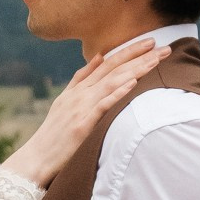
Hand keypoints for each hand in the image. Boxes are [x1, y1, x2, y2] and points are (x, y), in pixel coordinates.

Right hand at [2, 36, 169, 184]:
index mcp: (79, 87)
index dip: (129, 50)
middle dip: (139, 55)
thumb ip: (82, 78)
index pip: (108, 63)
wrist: (37, 157)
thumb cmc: (54, 132)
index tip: (150, 42)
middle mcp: (81, 93)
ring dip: (136, 69)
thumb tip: (99, 57)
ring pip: (112, 82)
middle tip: (162, 46)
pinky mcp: (83, 124)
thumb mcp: (66, 99)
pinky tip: (132, 83)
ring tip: (155, 59)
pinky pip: (103, 105)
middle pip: (114, 68)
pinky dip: (117, 93)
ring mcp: (81, 107)